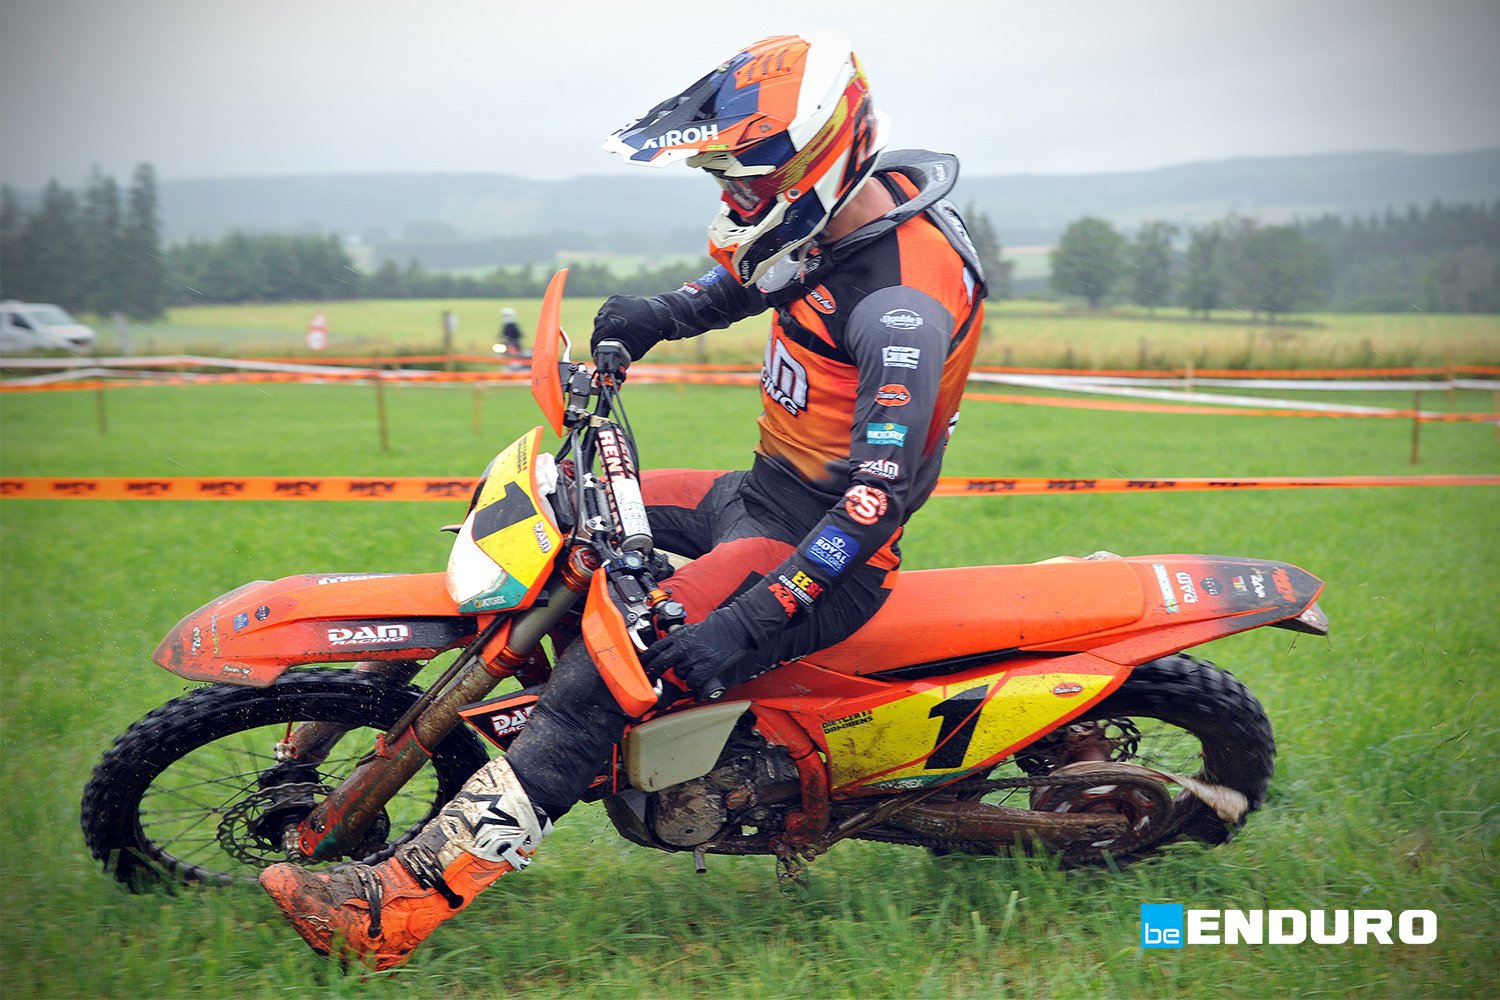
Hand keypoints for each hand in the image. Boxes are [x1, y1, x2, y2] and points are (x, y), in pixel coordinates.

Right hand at [591, 295, 669, 360]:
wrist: (659, 316)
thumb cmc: (648, 335)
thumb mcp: (633, 352)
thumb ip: (618, 356)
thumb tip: (611, 361)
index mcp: (610, 327)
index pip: (595, 338)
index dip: (595, 347)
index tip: (597, 351)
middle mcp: (608, 314)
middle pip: (597, 328)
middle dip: (601, 336)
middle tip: (607, 342)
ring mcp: (611, 305)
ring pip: (601, 318)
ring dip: (605, 325)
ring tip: (614, 330)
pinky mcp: (614, 299)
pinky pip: (607, 309)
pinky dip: (610, 316)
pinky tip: (618, 320)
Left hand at [640, 606, 754, 701]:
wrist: (732, 630)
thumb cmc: (714, 629)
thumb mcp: (690, 630)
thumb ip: (677, 640)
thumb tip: (668, 650)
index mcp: (677, 637)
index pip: (655, 649)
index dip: (646, 659)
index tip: (641, 665)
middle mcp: (681, 648)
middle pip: (660, 664)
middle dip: (653, 673)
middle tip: (651, 680)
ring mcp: (691, 659)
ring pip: (679, 674)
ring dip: (685, 674)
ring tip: (695, 667)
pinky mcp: (703, 669)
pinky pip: (693, 681)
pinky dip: (696, 682)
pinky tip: (701, 677)